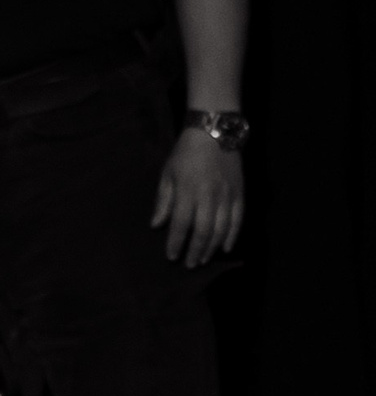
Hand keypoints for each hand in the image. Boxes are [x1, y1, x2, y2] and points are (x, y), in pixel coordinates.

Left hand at [152, 127, 243, 267]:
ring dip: (212, 248)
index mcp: (188, 191)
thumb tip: (156, 225)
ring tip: (203, 259)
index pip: (180, 225)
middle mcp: (209, 196)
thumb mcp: (168, 173)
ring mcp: (227, 195)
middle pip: (203, 232)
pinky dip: (232, 236)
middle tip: (188, 264)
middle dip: (195, 251)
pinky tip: (225, 248)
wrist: (215, 131)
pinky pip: (238, 219)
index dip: (175, 243)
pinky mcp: (240, 193)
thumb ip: (163, 201)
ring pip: (221, 229)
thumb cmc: (186, 153)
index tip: (171, 256)